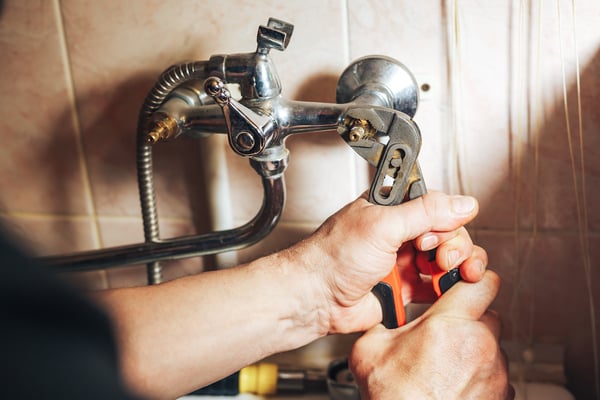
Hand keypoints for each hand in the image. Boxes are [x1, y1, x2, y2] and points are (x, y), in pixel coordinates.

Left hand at [300, 191, 486, 333]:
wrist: (316, 298)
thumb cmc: (333, 257)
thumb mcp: (382, 225)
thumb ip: (425, 212)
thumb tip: (462, 203)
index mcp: (393, 209)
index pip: (438, 206)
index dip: (445, 220)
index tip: (433, 235)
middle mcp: (401, 232)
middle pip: (449, 233)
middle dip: (453, 246)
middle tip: (439, 259)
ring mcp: (405, 259)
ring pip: (449, 259)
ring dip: (457, 266)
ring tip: (445, 275)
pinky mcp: (407, 286)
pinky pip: (438, 285)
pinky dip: (448, 287)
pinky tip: (446, 288)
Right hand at [349, 271, 513, 399]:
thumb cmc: (395, 398)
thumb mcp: (370, 350)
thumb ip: (382, 323)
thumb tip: (383, 319)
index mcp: (450, 324)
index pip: (483, 282)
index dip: (473, 280)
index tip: (464, 285)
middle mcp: (480, 345)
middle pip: (488, 315)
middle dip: (469, 320)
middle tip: (445, 333)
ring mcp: (495, 372)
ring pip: (491, 346)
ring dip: (474, 350)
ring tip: (446, 366)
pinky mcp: (502, 395)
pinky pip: (495, 374)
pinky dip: (479, 376)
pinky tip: (454, 384)